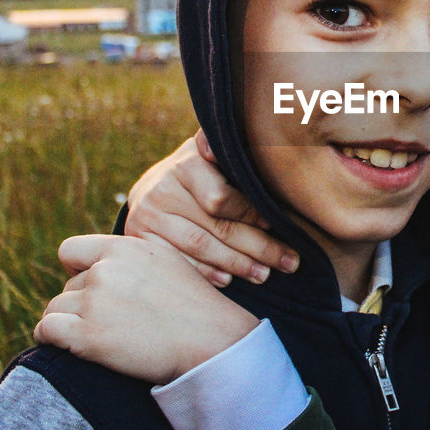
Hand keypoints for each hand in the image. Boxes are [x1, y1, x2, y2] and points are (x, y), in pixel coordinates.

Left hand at [34, 234, 259, 383]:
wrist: (211, 341)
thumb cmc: (196, 305)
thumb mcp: (167, 261)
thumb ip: (132, 258)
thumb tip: (106, 263)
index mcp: (123, 248)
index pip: (70, 251)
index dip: (76, 270)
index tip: (88, 288)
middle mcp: (105, 270)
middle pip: (68, 285)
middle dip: (80, 303)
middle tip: (107, 322)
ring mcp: (95, 303)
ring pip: (55, 308)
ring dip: (67, 322)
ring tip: (89, 336)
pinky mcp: (88, 336)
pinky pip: (47, 330)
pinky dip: (49, 338)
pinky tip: (62, 345)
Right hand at [124, 130, 298, 285]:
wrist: (151, 188)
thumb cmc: (199, 172)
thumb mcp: (212, 153)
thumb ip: (233, 152)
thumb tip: (269, 149)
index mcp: (186, 164)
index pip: (222, 198)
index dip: (251, 214)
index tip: (276, 225)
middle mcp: (162, 189)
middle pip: (217, 226)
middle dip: (258, 247)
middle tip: (288, 262)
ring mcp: (147, 216)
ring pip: (200, 247)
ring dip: (237, 264)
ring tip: (264, 274)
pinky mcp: (140, 239)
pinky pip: (178, 262)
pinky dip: (206, 274)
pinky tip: (229, 280)